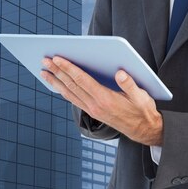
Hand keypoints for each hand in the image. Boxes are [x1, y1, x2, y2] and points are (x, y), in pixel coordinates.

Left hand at [40, 55, 162, 145]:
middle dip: (57, 72)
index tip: (58, 58)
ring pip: (69, 94)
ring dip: (56, 82)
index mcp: (105, 99)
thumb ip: (130, 84)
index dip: (69, 68)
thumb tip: (120, 73)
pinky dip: (63, 91)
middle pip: (71, 86)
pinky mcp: (93, 112)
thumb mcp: (142, 97)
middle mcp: (95, 106)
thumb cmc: (143, 111)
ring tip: (44, 72)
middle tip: (44, 60)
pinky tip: (58, 85)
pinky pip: (74, 100)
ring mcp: (92, 110)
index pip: (82, 80)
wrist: (143, 130)